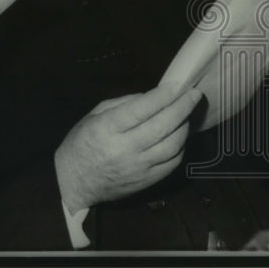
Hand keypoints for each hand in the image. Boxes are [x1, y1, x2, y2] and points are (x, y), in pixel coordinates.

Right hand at [54, 85, 202, 211]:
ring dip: (184, 126)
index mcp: (107, 129)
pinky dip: (181, 146)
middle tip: (194, 95)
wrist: (75, 182)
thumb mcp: (93, 116)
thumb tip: (151, 97)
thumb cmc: (81, 144)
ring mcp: (139, 167)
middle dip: (182, 107)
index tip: (177, 85)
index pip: (140, 110)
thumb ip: (122, 104)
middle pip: (162, 126)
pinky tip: (179, 135)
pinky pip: (173, 162)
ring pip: (173, 145)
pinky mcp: (148, 181)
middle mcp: (125, 149)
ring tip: (187, 114)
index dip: (161, 97)